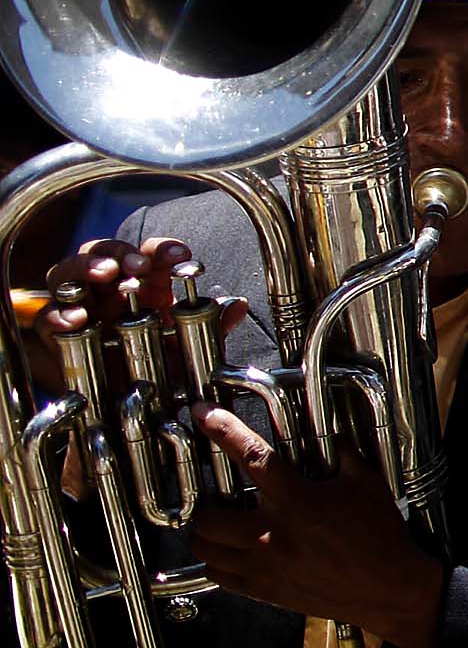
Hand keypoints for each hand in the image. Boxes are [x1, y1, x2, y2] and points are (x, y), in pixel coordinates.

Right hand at [34, 235, 252, 361]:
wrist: (131, 398)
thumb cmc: (161, 361)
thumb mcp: (191, 347)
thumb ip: (213, 326)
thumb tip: (239, 306)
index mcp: (144, 282)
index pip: (150, 253)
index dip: (163, 249)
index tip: (182, 255)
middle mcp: (108, 287)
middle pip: (102, 251)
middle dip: (120, 252)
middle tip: (137, 265)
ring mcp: (80, 305)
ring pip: (67, 272)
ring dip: (85, 268)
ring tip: (106, 275)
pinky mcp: (57, 331)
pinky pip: (48, 317)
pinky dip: (59, 314)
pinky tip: (77, 319)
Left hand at [185, 405, 446, 647]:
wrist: (388, 588)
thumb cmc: (380, 536)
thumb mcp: (368, 486)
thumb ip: (345, 458)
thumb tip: (333, 439)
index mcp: (297, 500)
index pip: (251, 456)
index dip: (222, 429)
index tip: (201, 413)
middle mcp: (272, 532)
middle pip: (208, 515)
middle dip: (206, 504)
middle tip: (217, 500)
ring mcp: (264, 564)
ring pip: (205, 548)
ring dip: (206, 535)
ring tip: (218, 528)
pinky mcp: (264, 589)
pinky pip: (217, 577)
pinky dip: (216, 564)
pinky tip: (231, 555)